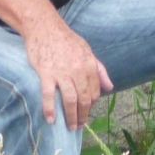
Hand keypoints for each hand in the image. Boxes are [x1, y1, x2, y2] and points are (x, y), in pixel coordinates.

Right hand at [23, 14, 112, 130]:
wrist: (44, 26)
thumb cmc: (65, 39)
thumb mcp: (87, 51)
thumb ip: (99, 70)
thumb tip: (110, 87)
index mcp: (89, 64)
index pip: (94, 92)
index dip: (91, 105)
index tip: (85, 112)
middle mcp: (78, 69)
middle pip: (84, 99)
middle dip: (83, 116)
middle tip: (78, 126)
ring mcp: (61, 72)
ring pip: (70, 100)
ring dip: (71, 117)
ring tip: (70, 127)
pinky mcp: (46, 73)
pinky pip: (49, 95)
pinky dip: (50, 109)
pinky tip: (51, 119)